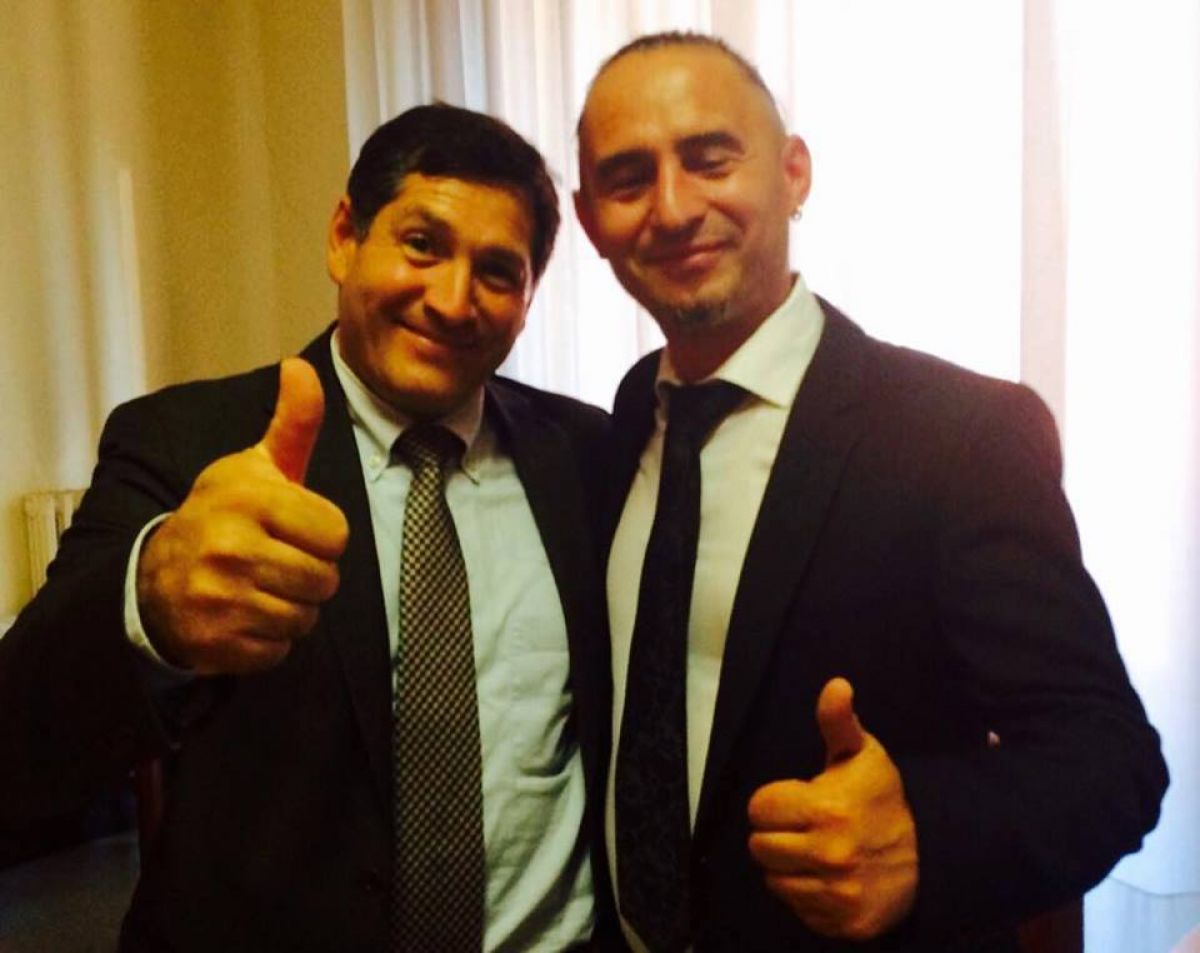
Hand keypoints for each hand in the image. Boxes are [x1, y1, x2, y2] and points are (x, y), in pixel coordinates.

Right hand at [137, 358, 349, 674]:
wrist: (153, 578)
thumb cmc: (223, 517)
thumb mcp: (256, 467)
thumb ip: (292, 423)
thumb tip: (302, 367)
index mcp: (249, 499)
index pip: (336, 534)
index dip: (322, 535)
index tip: (291, 529)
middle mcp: (230, 547)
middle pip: (325, 579)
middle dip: (310, 575)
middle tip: (276, 562)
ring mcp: (220, 598)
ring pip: (306, 617)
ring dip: (292, 608)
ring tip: (259, 588)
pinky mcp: (215, 643)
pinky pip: (280, 650)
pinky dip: (269, 640)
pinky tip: (243, 616)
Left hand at [747, 677, 918, 940]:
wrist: (932, 854)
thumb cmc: (884, 798)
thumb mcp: (863, 754)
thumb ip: (838, 721)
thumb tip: (836, 684)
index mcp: (826, 808)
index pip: (759, 808)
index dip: (773, 802)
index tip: (796, 801)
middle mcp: (829, 854)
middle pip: (759, 847)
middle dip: (775, 834)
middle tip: (801, 828)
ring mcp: (836, 893)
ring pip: (774, 881)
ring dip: (787, 867)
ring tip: (813, 852)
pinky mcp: (843, 923)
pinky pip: (797, 910)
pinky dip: (805, 895)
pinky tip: (826, 877)